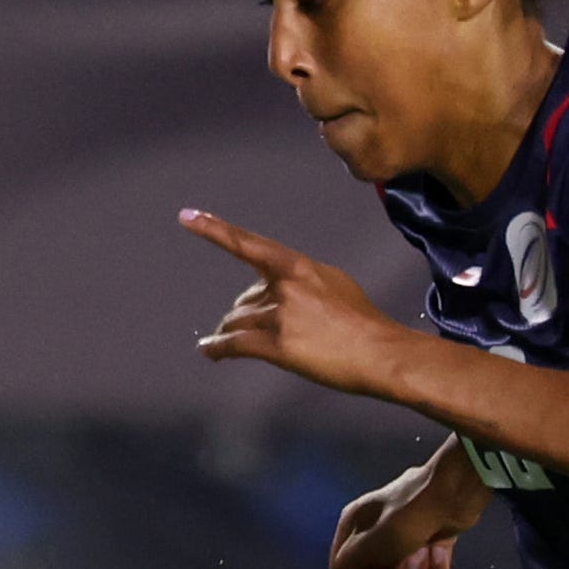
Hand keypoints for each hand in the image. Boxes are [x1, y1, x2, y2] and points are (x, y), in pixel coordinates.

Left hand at [182, 209, 417, 400]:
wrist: (380, 352)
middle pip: (245, 299)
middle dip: (242, 313)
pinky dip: (218, 348)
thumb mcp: (335, 284)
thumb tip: (279, 287)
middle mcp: (286, 286)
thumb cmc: (364, 321)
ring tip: (218, 342)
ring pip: (238, 322)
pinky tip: (209, 350)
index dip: (215, 230)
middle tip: (241, 327)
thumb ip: (303, 280)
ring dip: (227, 332)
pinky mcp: (278, 346)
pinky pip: (236, 344)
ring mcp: (281, 316)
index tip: (187, 216)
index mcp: (299, 266)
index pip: (250, 244)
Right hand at [324, 448, 483, 568]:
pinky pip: (429, 567)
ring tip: (426, 549)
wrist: (456, 492)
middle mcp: (375, 532)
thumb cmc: (409, 515)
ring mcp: (404, 536)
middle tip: (406, 561)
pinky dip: (436, 561)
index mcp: (353, 527)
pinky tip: (441, 545)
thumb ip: (347, 567)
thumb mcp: (367, 545)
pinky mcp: (429, 539)